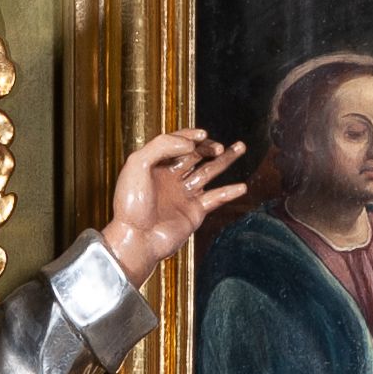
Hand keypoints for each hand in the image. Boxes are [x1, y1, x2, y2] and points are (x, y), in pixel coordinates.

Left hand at [103, 129, 245, 284]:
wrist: (136, 239)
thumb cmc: (131, 204)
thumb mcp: (137, 164)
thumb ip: (162, 145)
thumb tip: (191, 144)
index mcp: (155, 165)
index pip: (177, 143)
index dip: (190, 135)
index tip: (202, 135)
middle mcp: (171, 178)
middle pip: (196, 155)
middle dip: (209, 147)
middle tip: (218, 147)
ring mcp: (184, 195)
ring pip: (209, 172)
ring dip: (226, 160)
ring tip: (241, 146)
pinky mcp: (194, 212)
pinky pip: (215, 198)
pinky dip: (229, 192)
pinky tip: (241, 187)